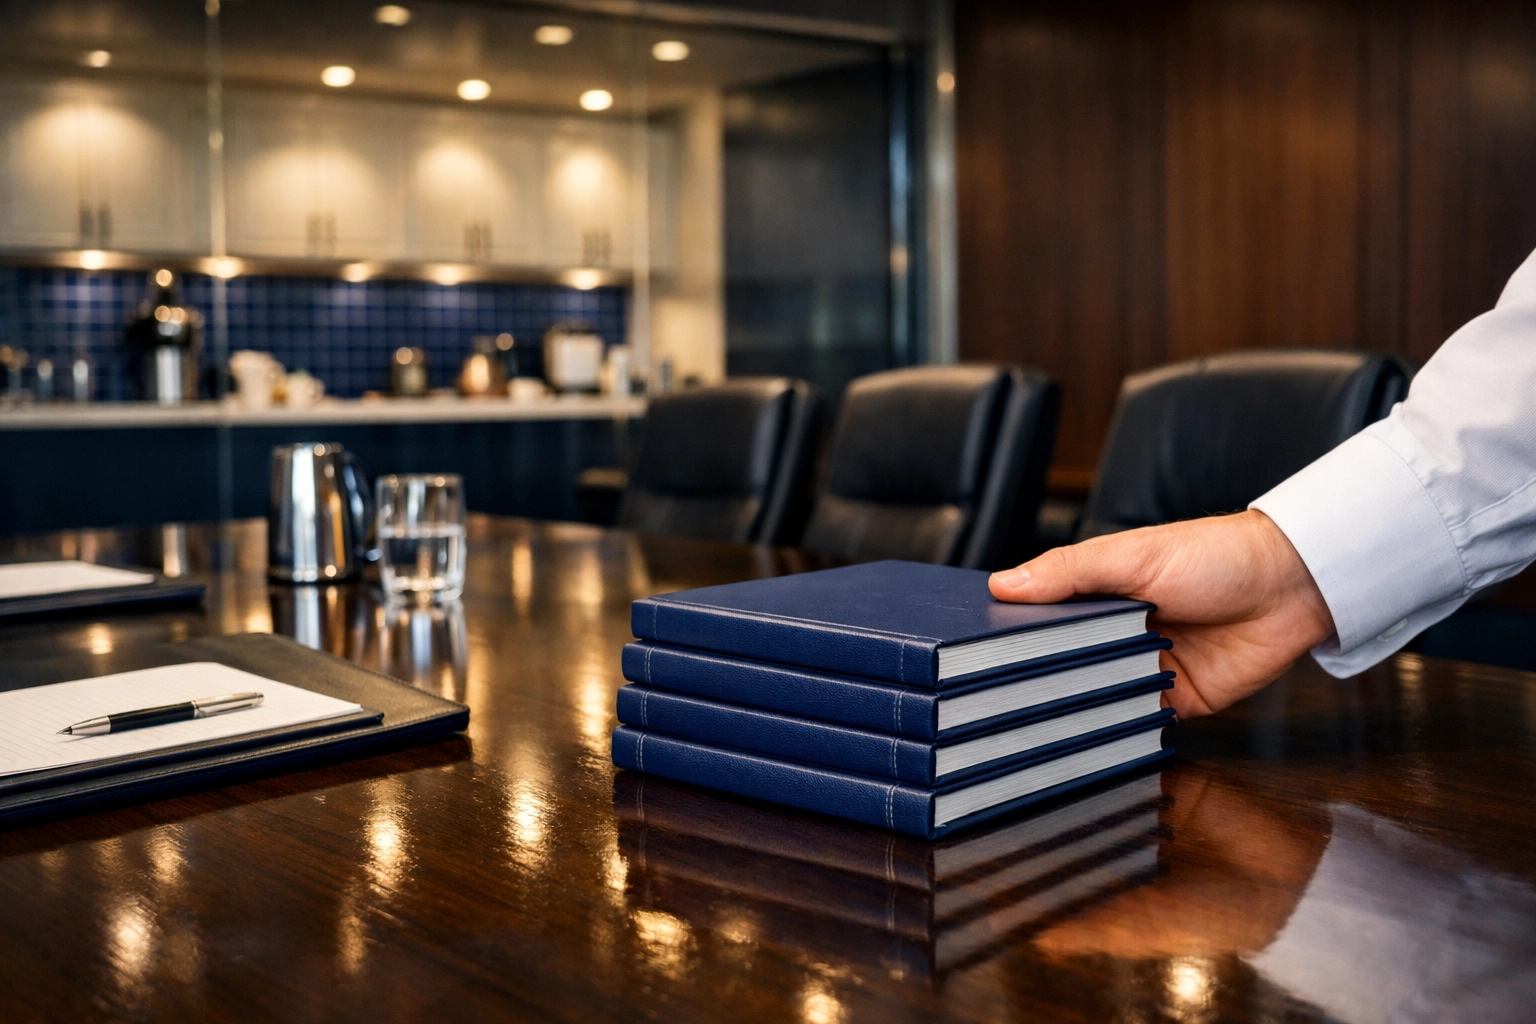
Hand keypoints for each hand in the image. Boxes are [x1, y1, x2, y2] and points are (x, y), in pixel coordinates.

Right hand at [989, 510, 1334, 717]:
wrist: (1292, 586)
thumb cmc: (1214, 555)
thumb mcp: (1132, 554)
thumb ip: (1068, 571)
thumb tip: (1002, 583)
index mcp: (1097, 592)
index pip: (1039, 616)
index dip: (1006, 630)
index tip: (963, 648)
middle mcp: (1113, 633)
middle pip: (1059, 661)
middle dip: (1031, 675)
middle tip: (984, 693)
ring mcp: (1140, 669)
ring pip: (1090, 696)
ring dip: (1069, 706)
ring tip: (1022, 722)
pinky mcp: (1172, 703)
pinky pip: (1131, 724)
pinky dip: (1111, 731)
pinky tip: (1081, 739)